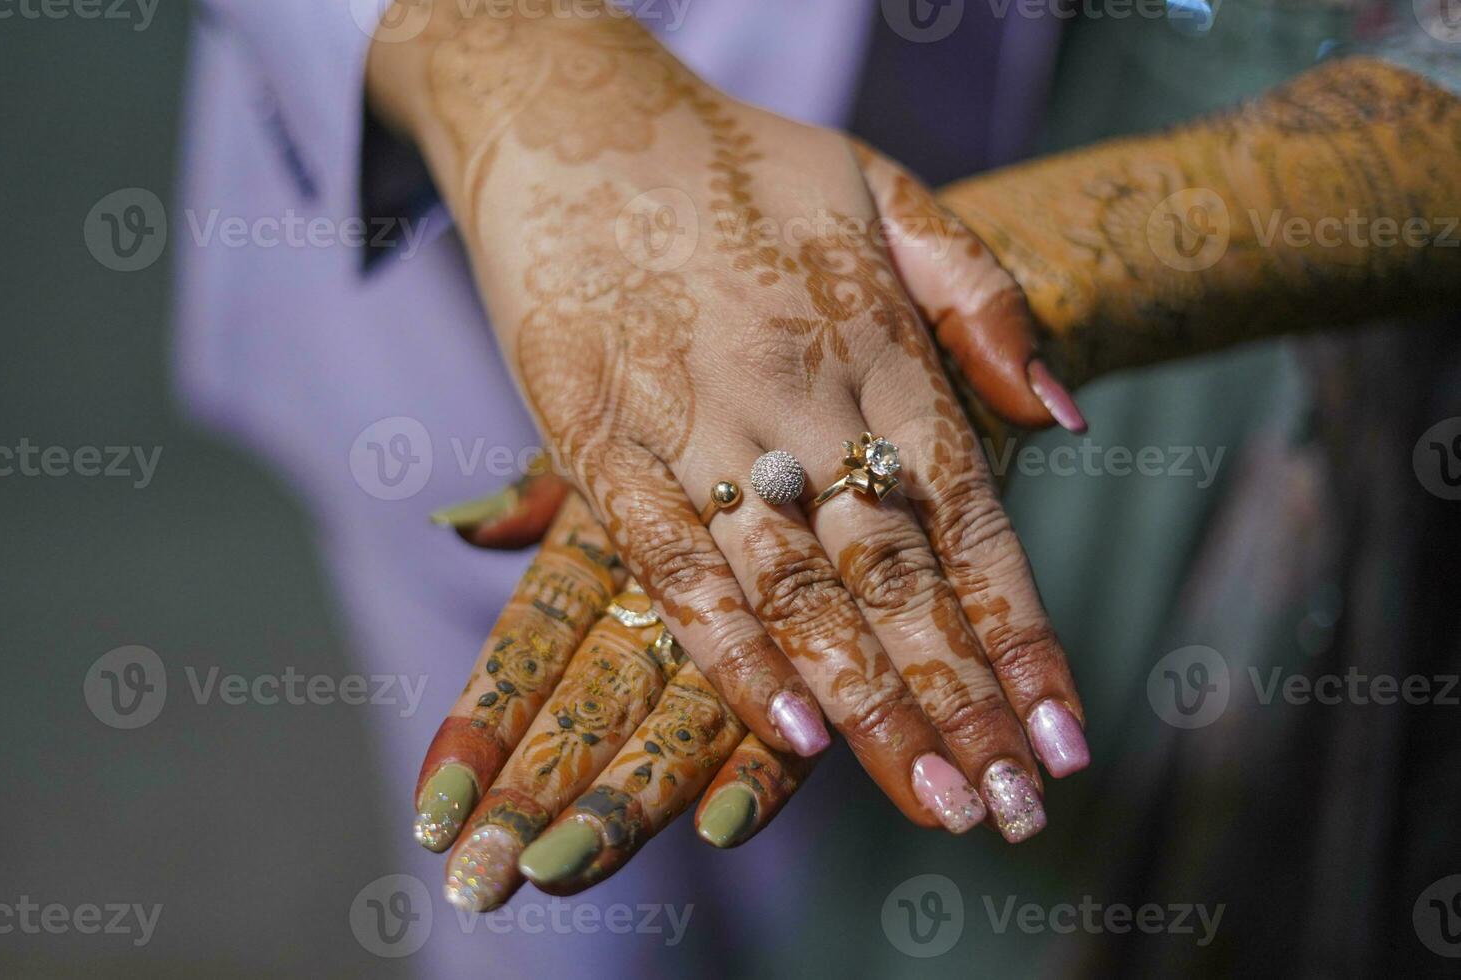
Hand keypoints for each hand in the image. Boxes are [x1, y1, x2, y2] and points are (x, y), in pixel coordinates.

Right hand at [371, 1, 1089, 840]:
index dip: (1021, 637)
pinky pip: (671, 561)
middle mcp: (800, 398)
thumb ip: (982, 299)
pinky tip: (787, 728)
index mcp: (879, 350)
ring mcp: (695, 421)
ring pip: (797, 589)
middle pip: (896, 579)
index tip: (1063, 741)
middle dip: (959, 703)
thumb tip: (1064, 416)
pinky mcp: (597, 436)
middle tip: (1010, 815)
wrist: (575, 110)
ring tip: (932, 802)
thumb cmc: (738, 158)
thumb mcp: (888, 190)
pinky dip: (729, 647)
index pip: (970, 522)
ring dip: (868, 703)